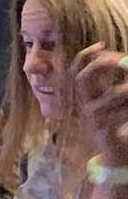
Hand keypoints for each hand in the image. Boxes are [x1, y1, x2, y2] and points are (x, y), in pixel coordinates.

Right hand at [72, 45, 127, 164]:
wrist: (117, 153)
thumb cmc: (120, 123)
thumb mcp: (116, 99)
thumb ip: (116, 84)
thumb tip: (124, 61)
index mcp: (86, 95)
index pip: (75, 70)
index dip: (85, 55)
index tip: (101, 44)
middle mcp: (84, 104)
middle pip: (82, 78)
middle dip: (102, 64)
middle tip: (121, 60)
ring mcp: (92, 117)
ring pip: (113, 93)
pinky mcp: (103, 129)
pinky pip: (120, 112)